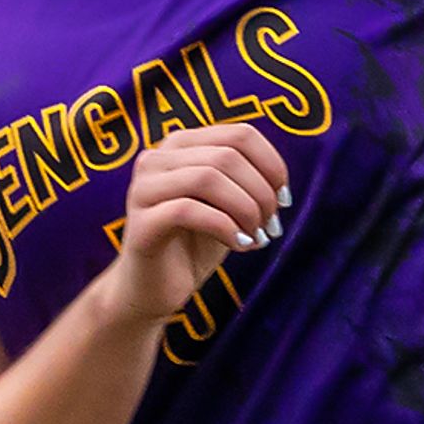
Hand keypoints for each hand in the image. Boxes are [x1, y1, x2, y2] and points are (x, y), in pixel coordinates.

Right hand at [98, 123, 287, 326]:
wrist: (154, 289)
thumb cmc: (193, 245)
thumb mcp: (227, 206)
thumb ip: (248, 184)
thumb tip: (280, 188)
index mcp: (181, 145)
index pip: (240, 134)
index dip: (272, 165)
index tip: (284, 200)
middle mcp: (157, 158)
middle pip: (227, 156)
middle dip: (260, 193)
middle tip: (270, 226)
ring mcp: (143, 188)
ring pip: (207, 177)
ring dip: (244, 209)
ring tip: (254, 236)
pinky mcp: (140, 222)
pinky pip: (188, 210)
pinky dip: (223, 227)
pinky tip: (237, 244)